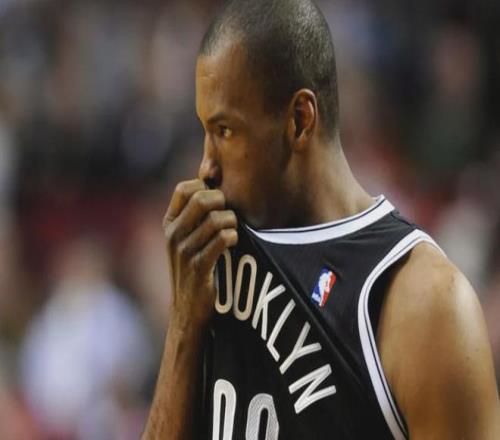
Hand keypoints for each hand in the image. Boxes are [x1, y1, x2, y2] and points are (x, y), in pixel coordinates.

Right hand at [163, 179, 237, 331]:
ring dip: (231, 222)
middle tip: (228, 215)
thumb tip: (215, 178)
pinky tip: (233, 242)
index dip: (205, 187)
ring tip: (232, 231)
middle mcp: (173, 234)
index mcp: (169, 222)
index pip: (185, 188)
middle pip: (202, 199)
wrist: (188, 309)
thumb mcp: (186, 238)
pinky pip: (221, 239)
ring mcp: (184, 251)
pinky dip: (232, 237)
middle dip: (222, 201)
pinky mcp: (198, 267)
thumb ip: (195, 212)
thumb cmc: (194, 267)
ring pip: (216, 219)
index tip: (217, 200)